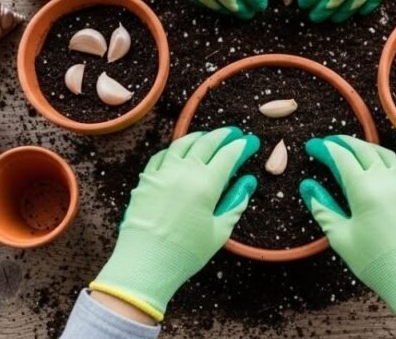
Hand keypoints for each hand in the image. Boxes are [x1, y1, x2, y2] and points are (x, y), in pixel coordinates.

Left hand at [90, 127, 259, 320]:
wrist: (146, 262)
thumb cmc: (186, 252)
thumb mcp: (220, 232)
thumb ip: (235, 203)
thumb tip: (247, 183)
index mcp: (206, 184)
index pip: (228, 155)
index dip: (241, 146)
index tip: (249, 142)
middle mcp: (185, 171)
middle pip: (207, 142)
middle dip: (223, 135)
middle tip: (233, 133)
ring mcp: (162, 173)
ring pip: (183, 144)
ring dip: (199, 136)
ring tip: (208, 136)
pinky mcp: (146, 179)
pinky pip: (162, 155)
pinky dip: (174, 149)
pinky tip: (179, 151)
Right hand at [300, 136, 395, 337]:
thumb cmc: (374, 261)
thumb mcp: (340, 236)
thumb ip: (323, 208)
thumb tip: (308, 186)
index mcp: (363, 187)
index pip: (340, 157)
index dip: (325, 149)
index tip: (312, 147)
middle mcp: (386, 179)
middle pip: (363, 149)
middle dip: (344, 142)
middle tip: (330, 143)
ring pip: (385, 154)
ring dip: (367, 147)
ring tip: (354, 149)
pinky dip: (387, 160)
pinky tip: (382, 166)